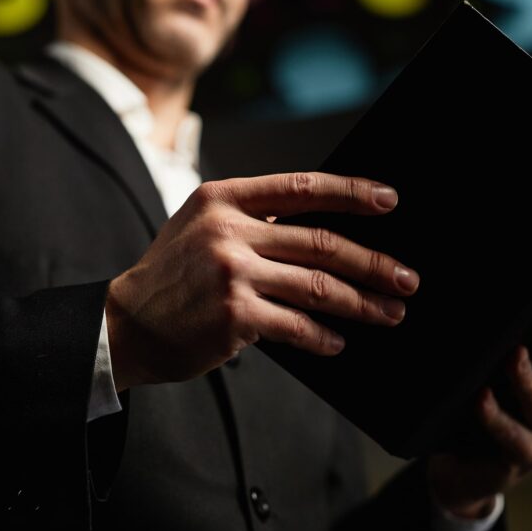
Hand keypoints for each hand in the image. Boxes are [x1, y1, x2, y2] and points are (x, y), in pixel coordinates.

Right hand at [105, 172, 420, 390]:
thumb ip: (251, 221)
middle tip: (406, 278)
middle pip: (322, 242)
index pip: (302, 188)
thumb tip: (322, 232)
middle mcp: (229, 230)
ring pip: (318, 286)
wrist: (124, 323)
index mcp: (223, 198)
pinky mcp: (235, 316)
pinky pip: (297, 326)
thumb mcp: (199, 227)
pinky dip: (324, 337)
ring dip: (362, 303)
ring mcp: (232, 273)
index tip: (390, 201)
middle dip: (374, 263)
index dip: (352, 192)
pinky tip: (338, 342)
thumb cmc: (170, 277)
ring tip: (390, 314)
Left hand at [427, 292, 531, 518]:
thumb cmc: (470, 418)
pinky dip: (495, 417)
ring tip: (514, 354)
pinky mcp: (525, 459)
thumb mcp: (486, 380)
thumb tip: (489, 314)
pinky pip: (512, 436)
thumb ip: (496, 357)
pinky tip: (481, 399)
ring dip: (526, 377)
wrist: (457, 470)